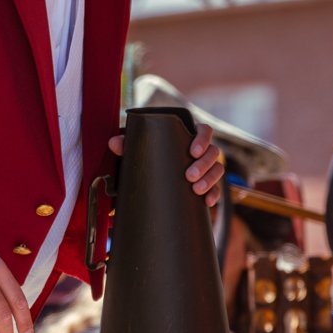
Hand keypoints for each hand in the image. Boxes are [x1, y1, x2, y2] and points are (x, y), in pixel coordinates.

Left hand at [107, 122, 223, 205]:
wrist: (148, 179)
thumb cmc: (146, 156)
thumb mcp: (136, 149)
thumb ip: (125, 143)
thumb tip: (114, 144)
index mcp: (188, 136)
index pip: (205, 130)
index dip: (203, 139)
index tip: (193, 151)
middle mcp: (201, 151)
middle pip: (214, 152)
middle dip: (204, 165)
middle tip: (189, 176)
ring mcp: (206, 167)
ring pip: (218, 169)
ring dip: (210, 179)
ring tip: (196, 189)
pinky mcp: (207, 184)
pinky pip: (217, 188)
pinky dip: (214, 194)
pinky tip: (207, 202)